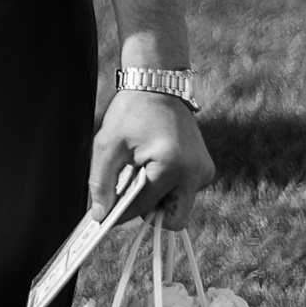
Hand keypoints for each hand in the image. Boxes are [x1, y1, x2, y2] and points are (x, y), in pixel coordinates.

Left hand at [88, 89, 214, 229]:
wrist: (158, 87)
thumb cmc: (131, 112)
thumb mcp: (107, 145)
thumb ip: (101, 182)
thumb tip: (100, 215)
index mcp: (171, 166)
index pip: (144, 207)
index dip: (122, 215)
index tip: (105, 218)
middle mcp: (195, 173)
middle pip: (174, 219)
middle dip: (150, 214)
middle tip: (128, 197)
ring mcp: (204, 172)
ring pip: (179, 206)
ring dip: (158, 199)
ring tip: (140, 172)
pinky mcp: (206, 169)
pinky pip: (185, 192)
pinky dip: (168, 188)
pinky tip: (153, 166)